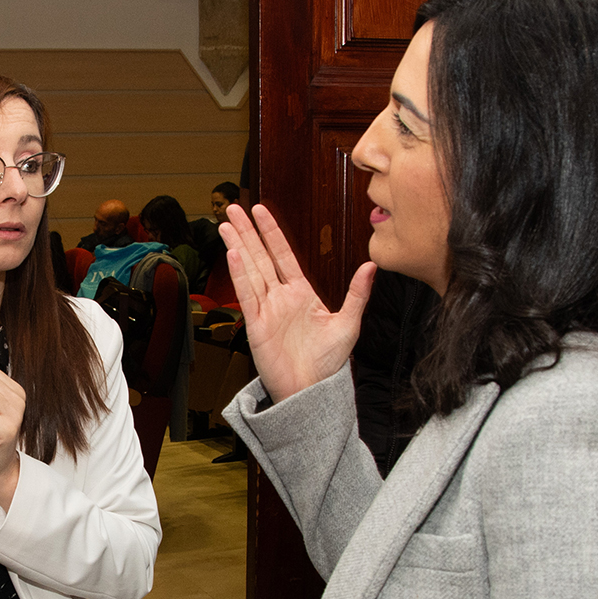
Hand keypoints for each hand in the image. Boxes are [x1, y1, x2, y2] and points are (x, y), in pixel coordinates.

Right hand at [220, 203, 376, 402]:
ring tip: (226, 224)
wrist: (312, 390)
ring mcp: (266, 310)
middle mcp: (280, 298)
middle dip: (247, 231)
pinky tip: (233, 254)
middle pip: (260, 257)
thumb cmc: (328, 362)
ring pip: (249, 270)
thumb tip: (371, 266)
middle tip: (234, 208)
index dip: (271, 233)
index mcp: (301, 294)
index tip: (261, 211)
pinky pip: (247, 294)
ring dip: (238, 246)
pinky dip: (240, 274)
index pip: (283, 255)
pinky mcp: (256, 325)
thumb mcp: (349, 322)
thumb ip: (358, 293)